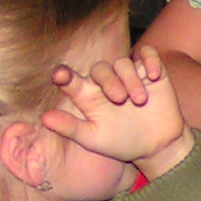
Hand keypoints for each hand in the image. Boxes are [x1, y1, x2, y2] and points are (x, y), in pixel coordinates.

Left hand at [42, 43, 193, 178]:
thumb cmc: (121, 143)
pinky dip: (151, 60)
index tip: (59, 75)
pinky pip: (149, 54)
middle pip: (100, 69)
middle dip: (109, 81)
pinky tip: (154, 76)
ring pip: (124, 63)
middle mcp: (107, 82)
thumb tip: (44, 118)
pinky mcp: (152, 72)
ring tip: (140, 100)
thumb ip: (70, 127)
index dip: (64, 75)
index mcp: (88, 96)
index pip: (72, 80)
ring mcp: (130, 75)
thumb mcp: (93, 139)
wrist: (156, 146)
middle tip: (120, 100)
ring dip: (131, 79)